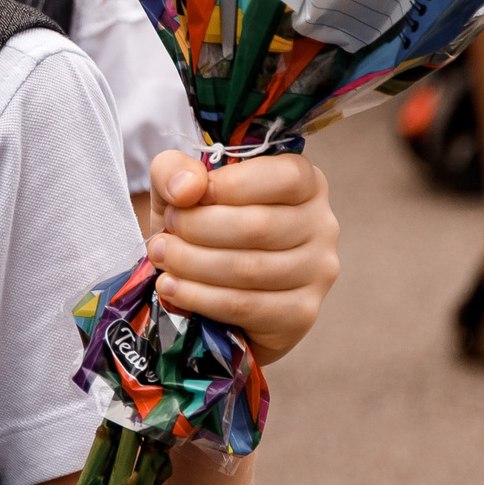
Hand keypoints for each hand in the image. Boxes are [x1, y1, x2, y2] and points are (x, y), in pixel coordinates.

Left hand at [145, 147, 339, 363]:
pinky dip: (199, 297)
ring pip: (249, 269)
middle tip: (162, 234)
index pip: (284, 178)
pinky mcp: (301, 314)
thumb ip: (175, 170)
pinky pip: (245, 306)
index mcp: (305, 183)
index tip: (185, 198)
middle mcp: (322, 226)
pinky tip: (171, 287)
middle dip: (196, 229)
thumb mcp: (179, 186)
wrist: (207, 280)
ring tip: (161, 257)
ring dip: (192, 264)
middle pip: (259, 226)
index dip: (230, 185)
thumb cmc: (200, 221)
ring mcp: (317, 273)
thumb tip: (188, 187)